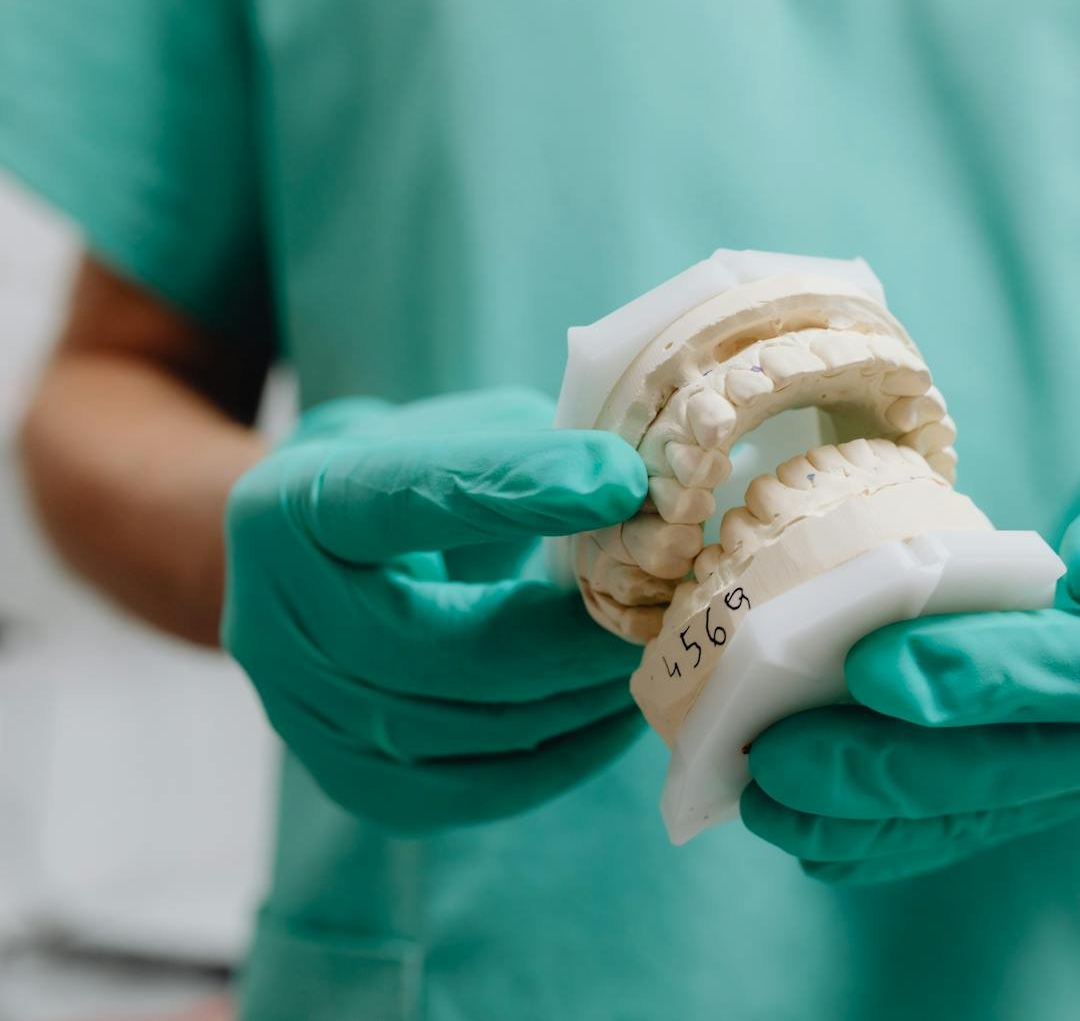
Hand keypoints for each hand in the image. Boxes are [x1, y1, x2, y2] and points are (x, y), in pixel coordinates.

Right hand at [223, 388, 647, 833]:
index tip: (621, 479)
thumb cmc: (407, 478)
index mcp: (295, 504)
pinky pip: (472, 790)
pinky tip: (614, 715)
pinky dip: (561, 758)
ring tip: (650, 657)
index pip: (408, 496)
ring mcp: (304, 716)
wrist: (313, 562)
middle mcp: (278, 619)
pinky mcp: (352, 781)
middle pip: (441, 648)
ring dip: (578, 698)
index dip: (519, 488)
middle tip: (661, 608)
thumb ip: (531, 447)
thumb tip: (645, 487)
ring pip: (464, 731)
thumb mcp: (454, 430)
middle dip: (572, 634)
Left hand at [740, 389, 1079, 882]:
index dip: (988, 675)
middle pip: (1026, 766)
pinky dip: (891, 834)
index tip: (875, 665)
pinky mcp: (1065, 780)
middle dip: (895, 767)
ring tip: (765, 800)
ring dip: (873, 815)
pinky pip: (977, 819)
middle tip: (781, 754)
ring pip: (990, 808)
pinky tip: (807, 833)